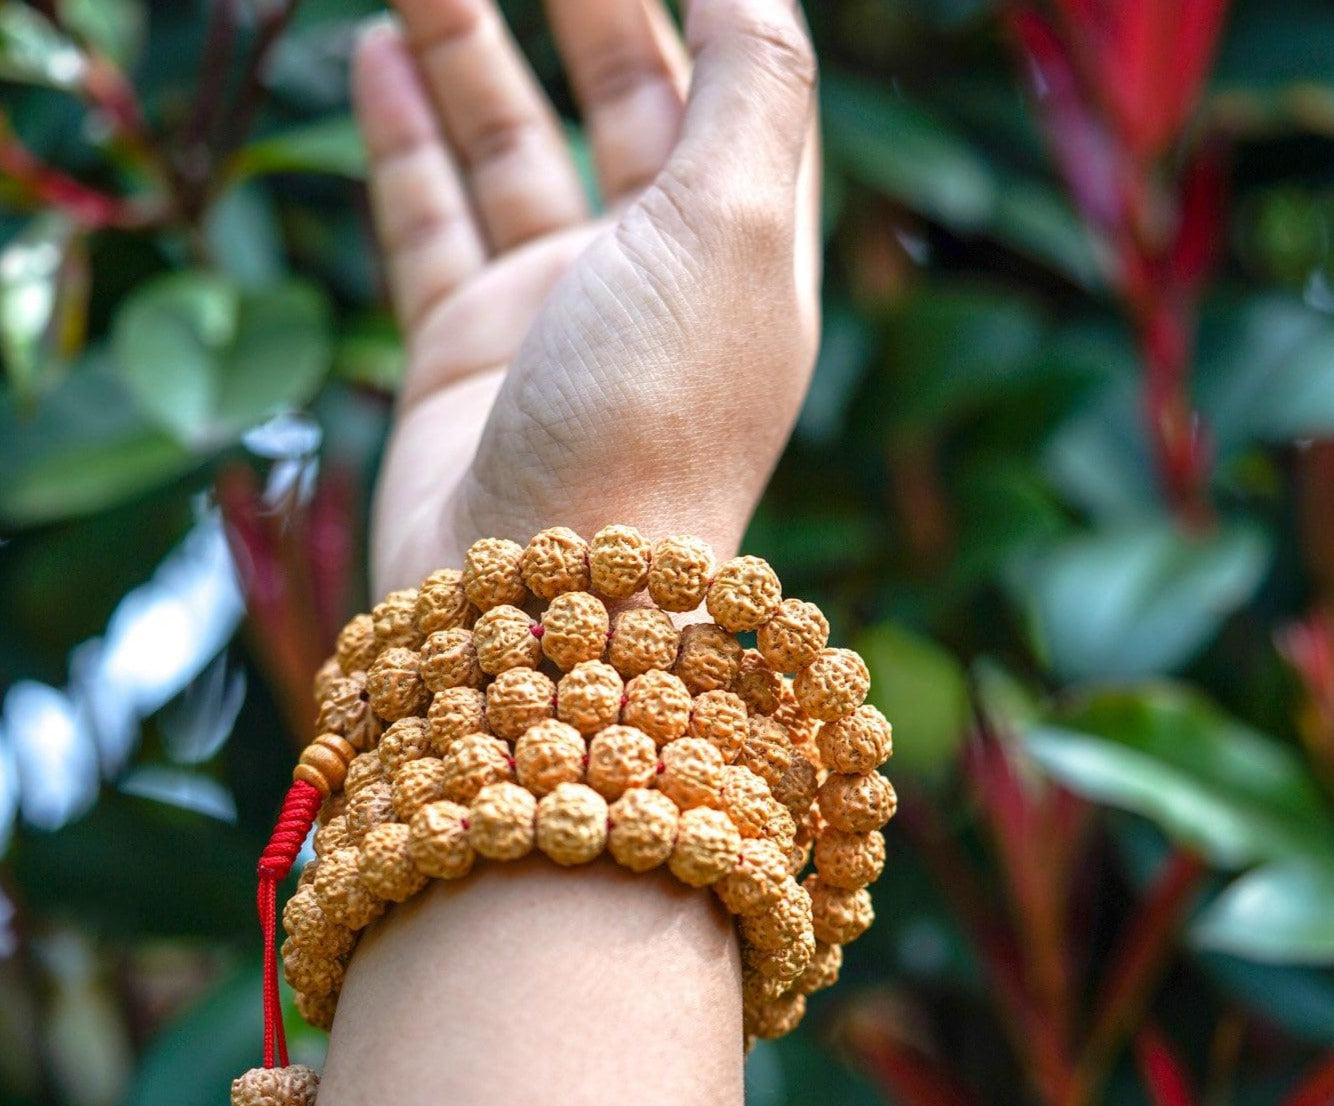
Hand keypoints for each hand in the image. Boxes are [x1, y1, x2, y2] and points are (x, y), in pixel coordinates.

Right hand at [352, 0, 820, 592]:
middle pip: (620, 100)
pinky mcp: (464, 356)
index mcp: (742, 250)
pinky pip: (433, 225)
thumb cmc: (651, 416)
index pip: (736, 86)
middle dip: (577, 0)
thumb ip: (753, 87)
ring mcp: (554, 318)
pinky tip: (383, 59)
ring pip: (510, 151)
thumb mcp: (731, 230)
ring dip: (470, 50)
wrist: (542, 599)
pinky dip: (409, 143)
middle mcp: (654, 281)